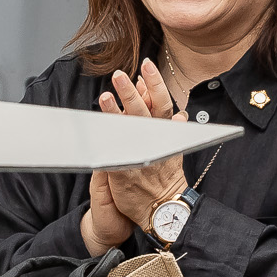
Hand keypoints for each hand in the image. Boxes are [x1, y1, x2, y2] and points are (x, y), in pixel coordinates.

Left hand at [87, 62, 191, 239]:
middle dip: (131, 92)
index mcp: (166, 135)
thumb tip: (180, 114)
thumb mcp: (175, 151)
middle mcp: (154, 144)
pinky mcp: (124, 173)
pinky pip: (113, 153)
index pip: (162, 104)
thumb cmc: (166, 178)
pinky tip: (97, 128)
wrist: (163, 209)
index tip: (146, 66)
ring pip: (127, 131)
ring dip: (115, 112)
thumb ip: (174, 131)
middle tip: (120, 75)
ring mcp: (139, 157)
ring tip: (104, 97)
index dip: (154, 84)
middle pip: (144, 113)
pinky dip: (106, 141)